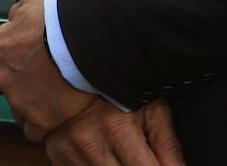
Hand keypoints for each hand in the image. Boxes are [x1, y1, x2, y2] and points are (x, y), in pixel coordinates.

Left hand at [0, 0, 96, 140]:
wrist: (80, 40)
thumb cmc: (56, 16)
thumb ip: (19, 12)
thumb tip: (15, 19)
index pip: (3, 54)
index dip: (22, 54)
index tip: (40, 54)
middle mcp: (0, 75)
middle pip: (11, 82)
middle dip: (27, 79)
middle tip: (52, 73)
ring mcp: (18, 100)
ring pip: (21, 107)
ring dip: (35, 101)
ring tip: (59, 93)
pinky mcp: (39, 120)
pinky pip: (35, 130)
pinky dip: (44, 124)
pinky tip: (58, 115)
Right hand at [44, 100, 184, 165]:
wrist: (74, 70)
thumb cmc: (118, 87)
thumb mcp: (151, 108)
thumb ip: (168, 144)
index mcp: (115, 128)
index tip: (161, 164)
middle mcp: (89, 142)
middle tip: (143, 157)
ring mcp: (70, 153)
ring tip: (124, 152)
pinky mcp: (58, 159)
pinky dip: (99, 165)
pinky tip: (106, 156)